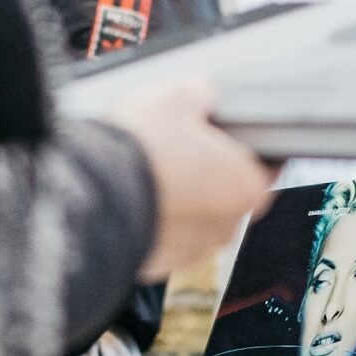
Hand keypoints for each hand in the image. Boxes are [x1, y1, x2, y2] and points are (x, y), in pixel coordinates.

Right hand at [104, 77, 275, 281]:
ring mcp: (192, 250)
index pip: (265, 164)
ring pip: (194, 215)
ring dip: (177, 195)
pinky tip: (132, 191)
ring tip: (147, 167)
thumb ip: (201, 93)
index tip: (218, 132)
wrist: (91, 198)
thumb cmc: (142, 152)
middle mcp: (228, 225)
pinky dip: (153, 215)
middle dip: (205, 169)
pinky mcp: (159, 263)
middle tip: (176, 144)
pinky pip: (164, 233)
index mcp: (247, 186)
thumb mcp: (176, 97)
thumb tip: (202, 93)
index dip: (241, 143)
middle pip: (226, 190)